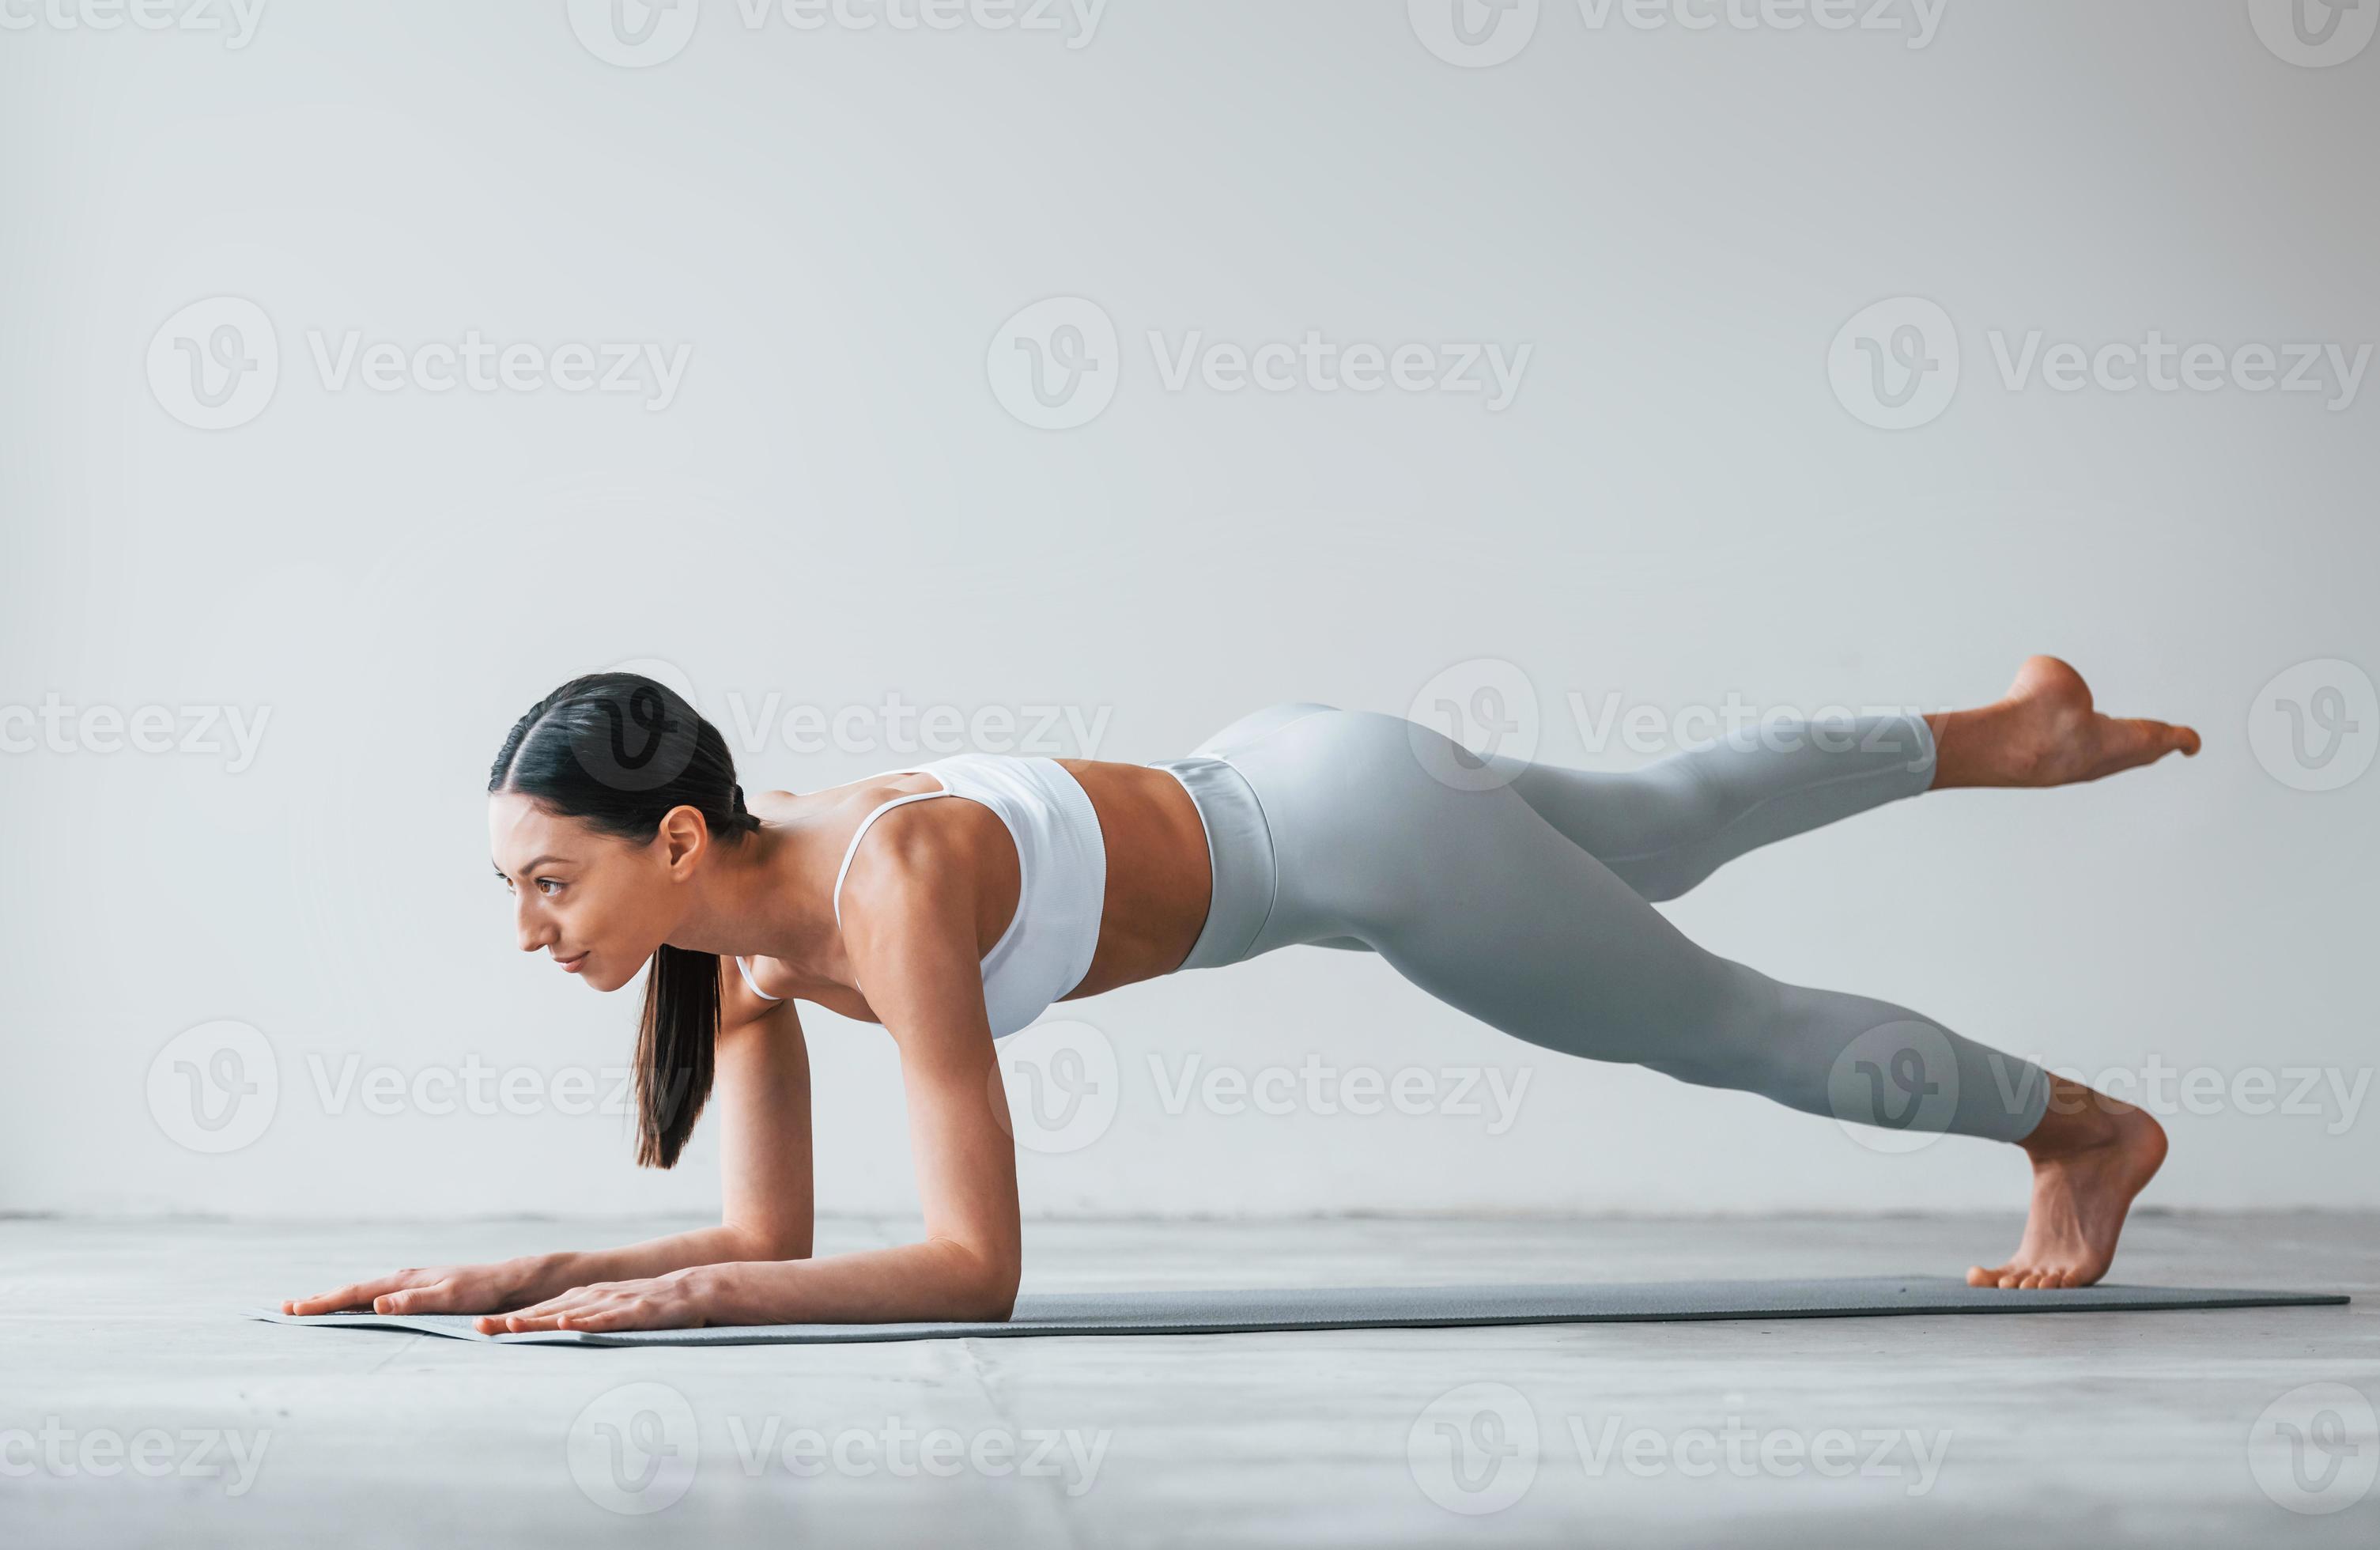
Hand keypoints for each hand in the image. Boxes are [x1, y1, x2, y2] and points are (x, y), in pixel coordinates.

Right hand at [280, 1255, 561, 1317]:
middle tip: (286, 1309)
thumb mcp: (450, 1297)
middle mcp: (403, 1279)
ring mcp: (410, 1284)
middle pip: (353, 1290)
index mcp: (404, 1281)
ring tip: (311, 1308)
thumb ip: (414, 1301)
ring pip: (364, 1292)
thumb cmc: (483, 1290)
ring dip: (337, 1300)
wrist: (512, 1281)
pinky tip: (355, 1309)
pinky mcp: (419, 1290)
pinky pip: (378, 1297)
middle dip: (321, 1300)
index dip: (324, 1303)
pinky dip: (358, 1302)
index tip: (294, 1311)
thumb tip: (376, 1303)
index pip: (355, 1293)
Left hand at [475, 1266, 718, 1335]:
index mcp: (581, 1299)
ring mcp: (611, 1303)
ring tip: (509, 1327)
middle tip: (478, 1329)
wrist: (691, 1290)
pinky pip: (605, 1319)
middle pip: (544, 1313)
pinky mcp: (634, 1311)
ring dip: (539, 1321)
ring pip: (568, 1314)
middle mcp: (590, 1298)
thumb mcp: (608, 1312)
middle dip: (510, 1321)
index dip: (507, 1320)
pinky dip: (584, 1322)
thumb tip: (553, 1334)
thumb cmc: (647, 1306)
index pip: (538, 1312)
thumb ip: (582, 1320)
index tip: (476, 1329)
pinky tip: (567, 1325)